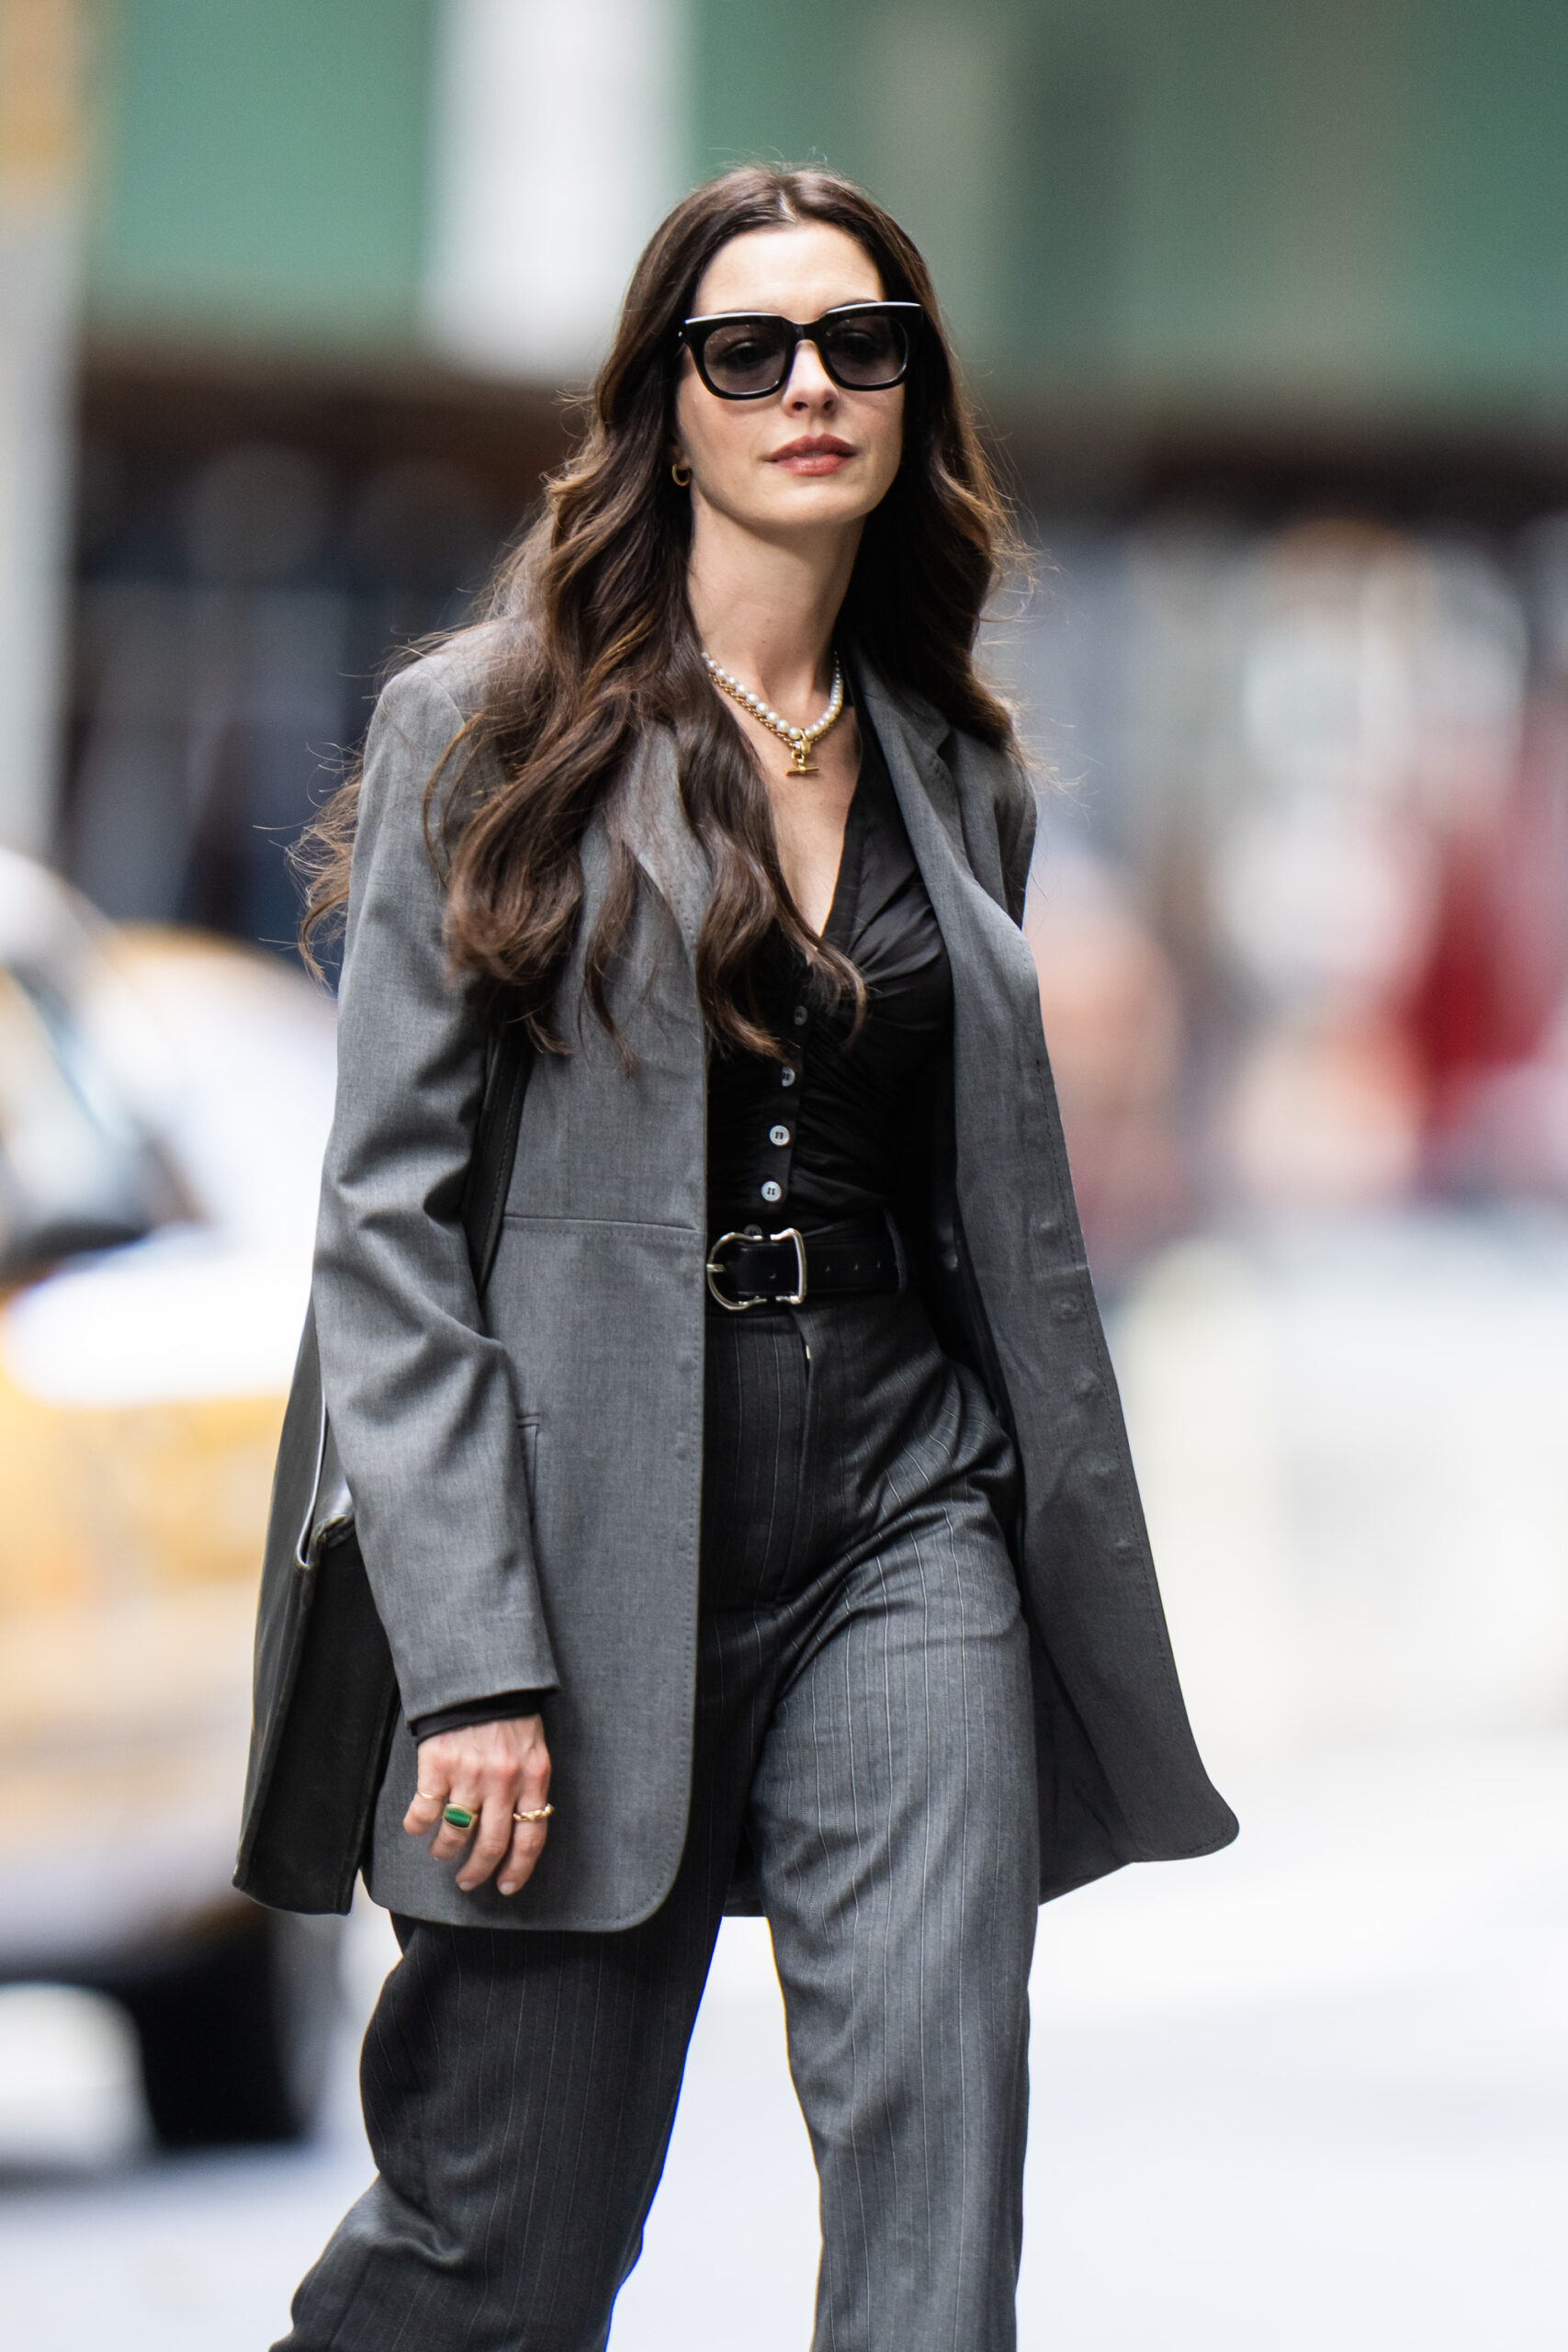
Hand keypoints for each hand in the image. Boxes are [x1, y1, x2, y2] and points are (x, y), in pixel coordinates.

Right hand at [403, 1715, 551, 1896]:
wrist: (480, 1679)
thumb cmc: (509, 1717)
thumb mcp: (533, 1750)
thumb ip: (529, 1787)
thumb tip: (519, 1830)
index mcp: (533, 1778)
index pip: (530, 1838)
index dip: (518, 1869)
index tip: (505, 1886)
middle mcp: (503, 1782)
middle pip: (491, 1845)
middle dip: (477, 1872)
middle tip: (467, 1881)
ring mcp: (470, 1775)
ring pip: (455, 1834)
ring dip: (444, 1852)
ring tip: (440, 1853)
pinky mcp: (438, 1765)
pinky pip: (424, 1813)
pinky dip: (417, 1826)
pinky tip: (416, 1827)